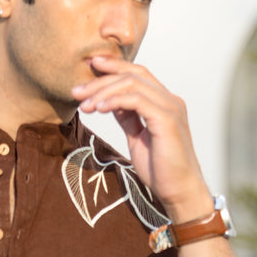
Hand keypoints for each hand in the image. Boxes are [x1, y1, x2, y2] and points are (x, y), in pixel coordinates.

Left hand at [71, 56, 213, 223]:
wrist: (179, 192)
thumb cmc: (161, 170)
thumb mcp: (138, 138)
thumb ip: (128, 118)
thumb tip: (110, 103)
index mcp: (165, 103)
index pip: (138, 73)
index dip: (115, 66)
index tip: (91, 65)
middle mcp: (170, 101)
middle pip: (133, 74)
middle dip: (102, 79)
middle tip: (76, 91)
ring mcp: (171, 108)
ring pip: (133, 84)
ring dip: (103, 91)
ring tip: (84, 104)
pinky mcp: (167, 120)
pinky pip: (136, 101)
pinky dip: (114, 101)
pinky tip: (99, 109)